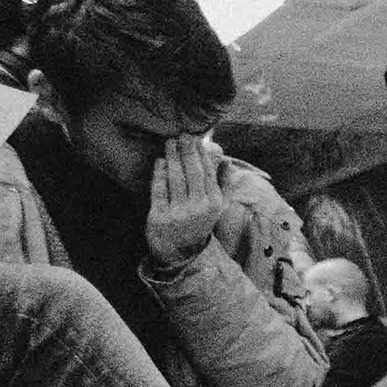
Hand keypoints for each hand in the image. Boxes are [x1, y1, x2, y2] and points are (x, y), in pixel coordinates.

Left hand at [144, 134, 226, 267]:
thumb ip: (223, 184)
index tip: (197, 139)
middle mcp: (198, 208)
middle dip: (187, 151)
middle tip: (182, 135)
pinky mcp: (159, 216)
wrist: (180, 252)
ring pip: (175, 179)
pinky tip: (160, 160)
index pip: (208, 173)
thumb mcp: (216, 207)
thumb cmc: (197, 223)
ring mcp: (178, 213)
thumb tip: (227, 161)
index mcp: (214, 204)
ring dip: (172, 157)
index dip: (202, 154)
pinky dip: (159, 173)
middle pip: (192, 173)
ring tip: (170, 143)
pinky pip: (159, 190)